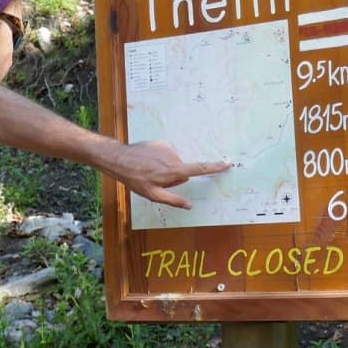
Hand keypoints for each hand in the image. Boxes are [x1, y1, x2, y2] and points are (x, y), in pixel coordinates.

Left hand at [101, 139, 229, 209]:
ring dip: (165, 168)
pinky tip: (147, 162)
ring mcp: (166, 148)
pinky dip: (159, 159)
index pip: (199, 169)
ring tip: (149, 171)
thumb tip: (190, 205)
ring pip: (173, 162)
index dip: (214, 167)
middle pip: (182, 169)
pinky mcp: (159, 142)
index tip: (227, 163)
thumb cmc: (136, 179)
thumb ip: (174, 200)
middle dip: (174, 176)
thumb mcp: (153, 195)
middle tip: (157, 180)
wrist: (120, 159)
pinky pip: (165, 154)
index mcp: (174, 171)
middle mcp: (173, 157)